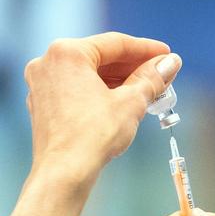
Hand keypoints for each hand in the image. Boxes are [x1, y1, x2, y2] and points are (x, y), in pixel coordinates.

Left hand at [24, 32, 180, 179]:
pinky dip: (103, 91)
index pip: (115, 43)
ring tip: (149, 89)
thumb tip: (170, 63)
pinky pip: (79, 88)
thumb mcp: (132, 101)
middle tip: (162, 73)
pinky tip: (125, 101)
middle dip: (134, 66)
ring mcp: (43, 84)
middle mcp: (49, 63)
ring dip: (121, 80)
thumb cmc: (92, 136)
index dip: (146, 49)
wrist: (65, 172)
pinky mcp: (45, 105)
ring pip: (90, 73)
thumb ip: (152, 77)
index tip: (166, 55)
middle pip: (101, 57)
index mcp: (67, 53)